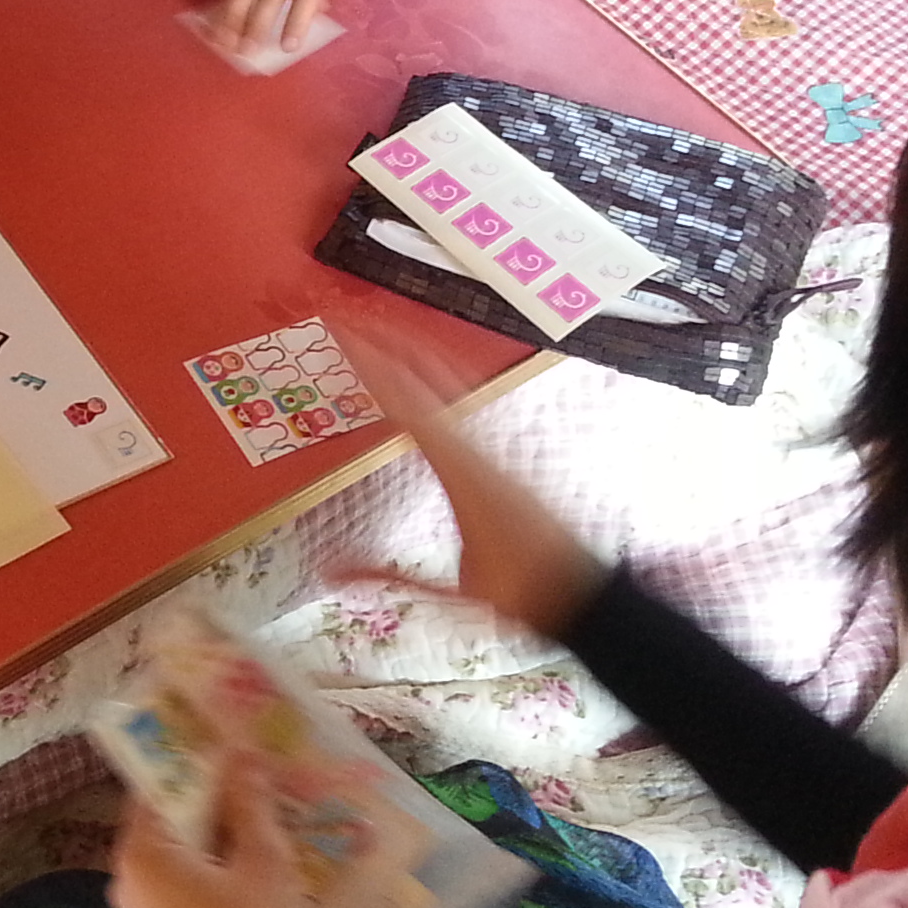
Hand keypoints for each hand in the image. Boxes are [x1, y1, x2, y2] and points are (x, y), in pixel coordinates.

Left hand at [107, 751, 322, 907]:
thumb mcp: (263, 862)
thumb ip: (249, 803)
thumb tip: (240, 752)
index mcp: (140, 851)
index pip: (159, 783)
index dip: (197, 760)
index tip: (233, 741)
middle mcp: (127, 877)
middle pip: (170, 818)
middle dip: (214, 797)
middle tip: (260, 774)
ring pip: (182, 852)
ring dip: (219, 833)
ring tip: (267, 811)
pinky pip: (186, 883)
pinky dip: (215, 866)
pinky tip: (256, 858)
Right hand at [345, 334, 608, 637]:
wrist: (582, 591)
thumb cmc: (520, 589)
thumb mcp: (453, 590)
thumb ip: (386, 573)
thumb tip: (325, 569)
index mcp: (463, 472)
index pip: (407, 405)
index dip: (373, 367)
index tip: (343, 335)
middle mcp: (480, 447)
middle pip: (430, 378)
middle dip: (389, 342)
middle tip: (348, 317)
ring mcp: (496, 445)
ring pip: (452, 381)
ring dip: (414, 350)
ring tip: (380, 326)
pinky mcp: (504, 452)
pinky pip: (467, 397)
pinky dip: (441, 372)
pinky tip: (432, 366)